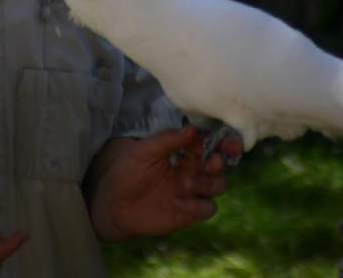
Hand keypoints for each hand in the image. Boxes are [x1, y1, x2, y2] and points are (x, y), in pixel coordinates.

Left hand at [85, 125, 241, 240]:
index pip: (210, 142)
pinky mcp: (189, 212)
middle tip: (209, 162)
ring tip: (185, 183)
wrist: (113, 202)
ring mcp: (192, 190)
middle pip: (220, 163)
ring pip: (219, 185)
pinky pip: (208, 208)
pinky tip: (180, 202)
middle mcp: (192, 168)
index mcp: (184, 149)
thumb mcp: (144, 150)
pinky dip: (200, 205)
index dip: (224, 141)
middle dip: (219, 162)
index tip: (229, 143)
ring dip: (208, 183)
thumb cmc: (127, 170)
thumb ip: (168, 140)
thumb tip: (192, 129)